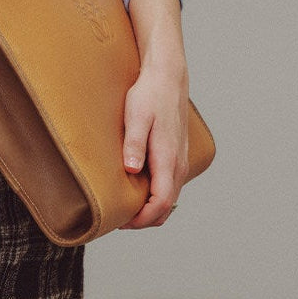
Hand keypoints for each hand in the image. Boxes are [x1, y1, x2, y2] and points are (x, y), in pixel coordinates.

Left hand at [118, 0, 189, 229]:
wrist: (168, 76)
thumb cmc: (150, 94)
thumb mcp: (137, 116)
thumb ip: (134, 144)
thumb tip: (131, 170)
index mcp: (168, 159)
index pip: (161, 203)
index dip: (143, 219)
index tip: (122, 222)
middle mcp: (178, 164)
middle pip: (166, 206)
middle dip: (145, 219)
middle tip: (118, 219)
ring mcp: (180, 160)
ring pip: (169, 197)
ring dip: (150, 208)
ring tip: (124, 206)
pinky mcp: (176, 154)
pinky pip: (168, 185)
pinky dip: (155, 195)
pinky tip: (136, 188)